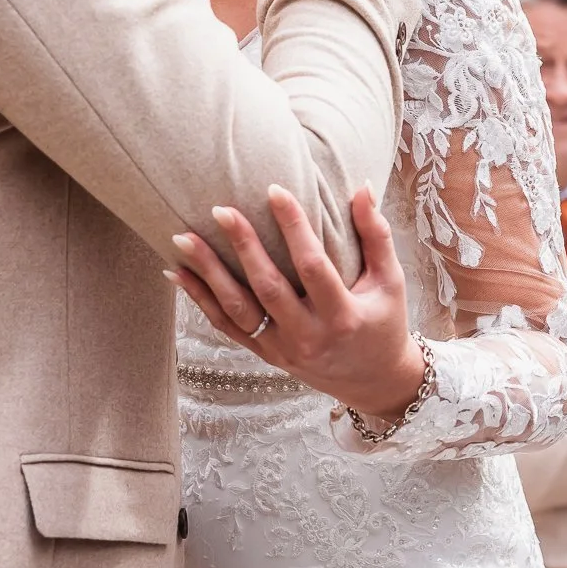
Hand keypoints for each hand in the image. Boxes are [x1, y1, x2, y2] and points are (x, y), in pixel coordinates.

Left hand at [169, 187, 424, 421]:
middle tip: (219, 209)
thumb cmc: (384, 321)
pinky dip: (199, 299)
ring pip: (237, 310)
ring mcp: (282, 349)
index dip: (293, 227)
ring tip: (183, 238)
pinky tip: (176, 272)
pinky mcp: (264, 354)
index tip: (274, 190)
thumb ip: (376, 234)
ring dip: (207, 274)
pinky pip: (226, 326)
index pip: (313, 266)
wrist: (372, 381)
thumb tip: (362, 186)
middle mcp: (308, 336)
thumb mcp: (391, 281)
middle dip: (242, 246)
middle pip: (268, 288)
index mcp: (342, 316)